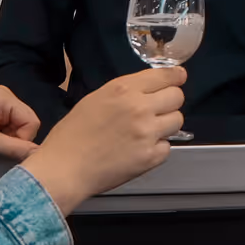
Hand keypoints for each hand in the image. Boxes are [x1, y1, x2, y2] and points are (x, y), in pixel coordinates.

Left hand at [0, 86, 41, 160]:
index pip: (32, 121)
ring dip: (8, 140)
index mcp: (5, 97)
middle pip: (27, 124)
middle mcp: (6, 96)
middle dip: (16, 139)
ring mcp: (1, 104)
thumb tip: (37, 154)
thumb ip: (13, 148)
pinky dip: (3, 138)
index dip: (24, 139)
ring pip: (20, 128)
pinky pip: (10, 128)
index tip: (5, 148)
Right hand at [19, 68, 185, 213]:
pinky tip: (139, 150)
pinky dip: (157, 148)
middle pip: (177, 97)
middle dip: (170, 102)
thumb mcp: (96, 99)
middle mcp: (140, 107)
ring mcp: (148, 133)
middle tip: (158, 111)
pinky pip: (167, 146)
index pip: (166, 75)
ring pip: (177, 121)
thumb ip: (125, 92)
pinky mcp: (151, 156)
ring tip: (146, 132)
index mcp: (123, 89)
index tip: (179, 78)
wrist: (65, 168)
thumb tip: (149, 88)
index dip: (175, 77)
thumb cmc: (72, 134)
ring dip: (166, 125)